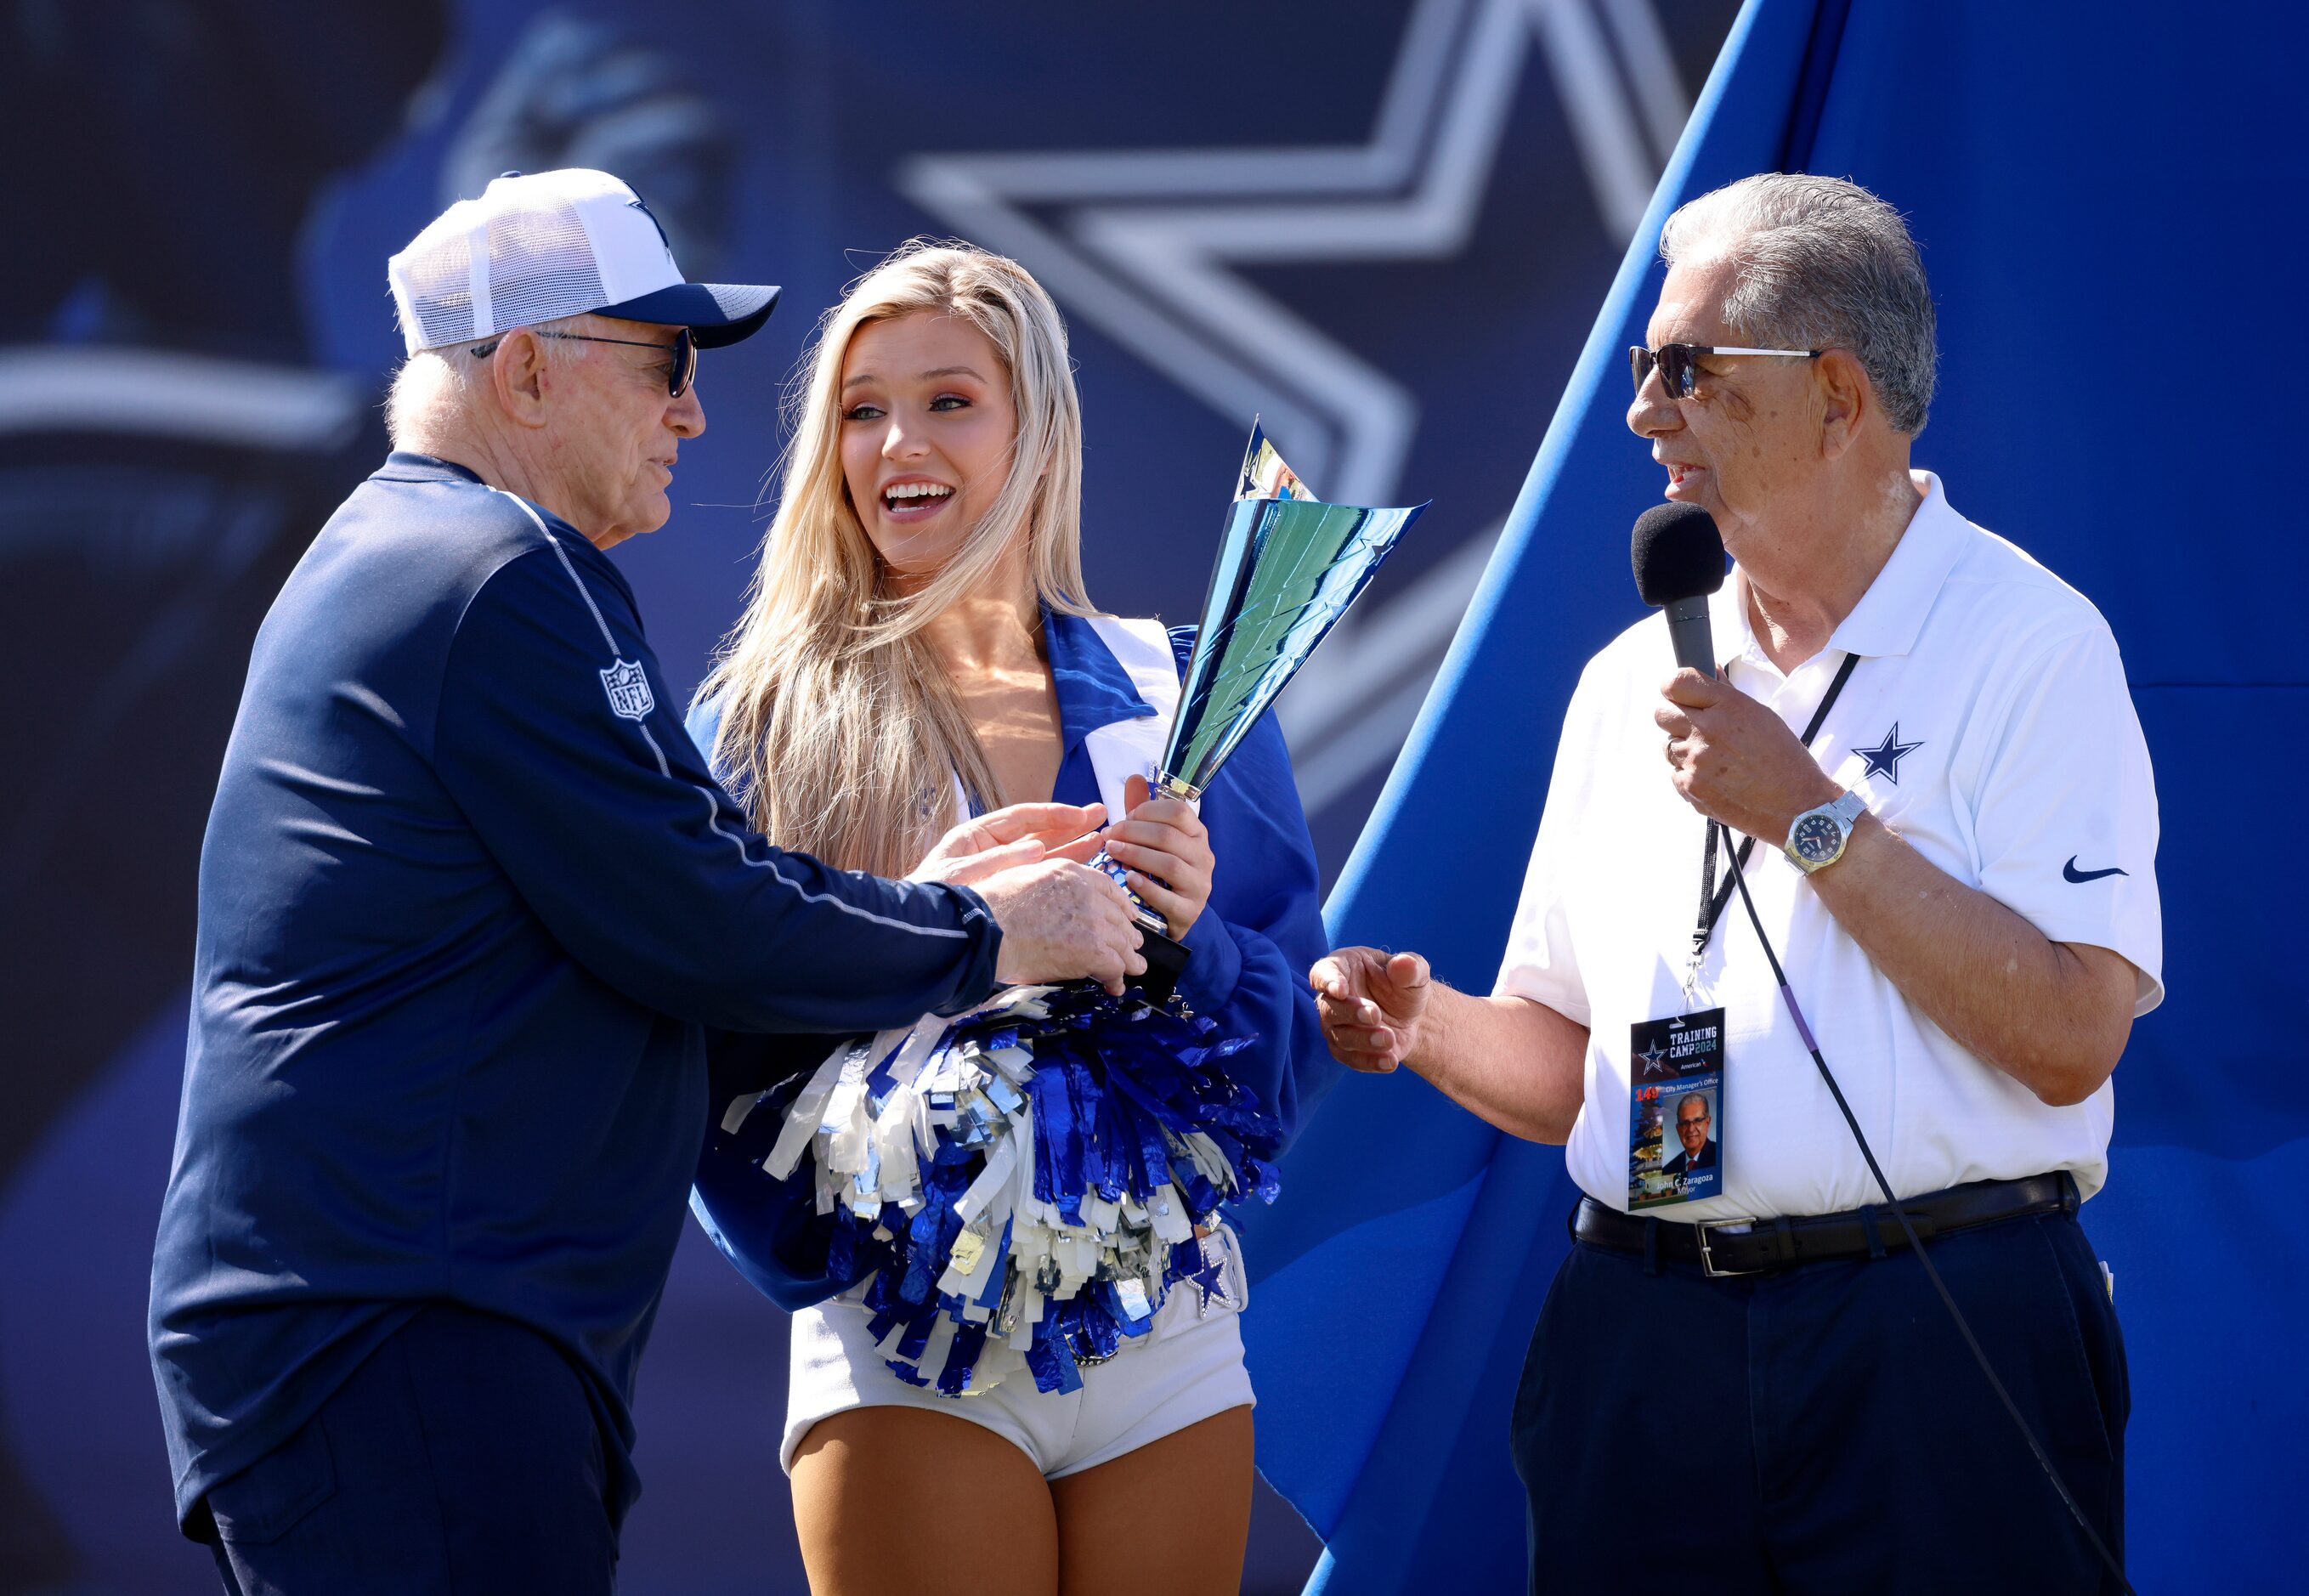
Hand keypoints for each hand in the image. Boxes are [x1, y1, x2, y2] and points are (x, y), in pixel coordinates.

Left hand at [908, 801, 1106, 885]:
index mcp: (976, 837)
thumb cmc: (929, 899)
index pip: (1021, 818)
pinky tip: (1082, 871)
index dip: (1053, 814)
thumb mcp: (960, 875)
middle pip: (1037, 832)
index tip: (1080, 815)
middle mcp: (992, 851)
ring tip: (1100, 840)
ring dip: (1071, 848)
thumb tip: (1036, 850)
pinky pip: (1037, 880)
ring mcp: (1001, 873)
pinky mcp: (1007, 894)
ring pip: (1042, 856)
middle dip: (1069, 825)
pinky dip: (1059, 875)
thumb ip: (997, 862)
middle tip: (1101, 816)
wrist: (914, 934)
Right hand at [975, 858, 1145, 995]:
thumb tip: (1054, 899)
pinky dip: (1117, 979)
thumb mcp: (1024, 876)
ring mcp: (1094, 923)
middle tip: (1133, 945)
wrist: (989, 930)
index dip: (1122, 905)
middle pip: (1119, 917)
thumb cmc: (993, 906)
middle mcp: (1089, 895)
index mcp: (1072, 874)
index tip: (1128, 915)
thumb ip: (1048, 883)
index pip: (1108, 888)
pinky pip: (1115, 967)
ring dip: (1129, 958)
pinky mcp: (1093, 951)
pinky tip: (1115, 987)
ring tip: (1134, 968)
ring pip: (1122, 943)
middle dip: (1128, 933)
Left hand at [1099, 774, 1214, 937]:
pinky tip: (1128, 879)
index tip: (1123, 818)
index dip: (1147, 810)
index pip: (1178, 811)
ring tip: (1111, 852)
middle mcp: (1204, 857)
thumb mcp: (1152, 838)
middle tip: (1108, 836)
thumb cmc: (1159, 871)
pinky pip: (1168, 898)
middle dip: (1132, 832)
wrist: (1171, 916)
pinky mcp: (1190, 911)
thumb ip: (1143, 811)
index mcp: (1197, 834)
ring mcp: (1200, 885)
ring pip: (1168, 864)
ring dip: (1135, 855)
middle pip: (1167, 836)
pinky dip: (1145, 886)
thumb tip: (1134, 778)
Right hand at [1310, 946, 1431, 1072]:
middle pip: (1329, 1008)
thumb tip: (1404, 963)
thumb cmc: (1405, 985)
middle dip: (1351, 1013)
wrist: (1411, 1015)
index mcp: (1342, 968)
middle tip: (1376, 1015)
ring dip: (1363, 1040)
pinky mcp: (1346, 1049)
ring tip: (1389, 1039)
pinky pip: (1351, 1059)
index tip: (1340, 990)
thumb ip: (1410, 967)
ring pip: (1339, 1037)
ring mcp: (1336, 1026)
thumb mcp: (1414, 973)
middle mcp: (1332, 998)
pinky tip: (1390, 1061)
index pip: (1323, 972)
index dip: (1328, 981)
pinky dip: (1370, 1062)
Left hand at [1654, 669, 1841, 841]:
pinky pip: (1675, 772)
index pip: (1676, 683)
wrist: (1795, 806)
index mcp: (1727, 707)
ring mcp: (1695, 761)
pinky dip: (1690, 774)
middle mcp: (1707, 731)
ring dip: (1684, 748)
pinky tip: (1715, 778)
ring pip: (1668, 745)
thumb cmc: (1783, 759)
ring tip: (1715, 758)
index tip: (1678, 694)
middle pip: (1662, 714)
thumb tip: (1710, 671)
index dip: (1674, 688)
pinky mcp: (1690, 787)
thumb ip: (1727, 694)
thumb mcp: (1761, 716)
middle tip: (1696, 728)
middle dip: (1676, 718)